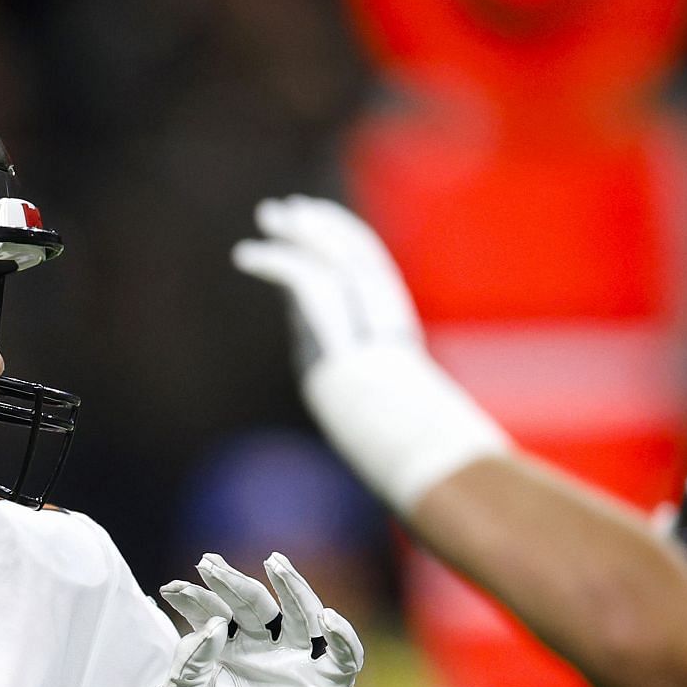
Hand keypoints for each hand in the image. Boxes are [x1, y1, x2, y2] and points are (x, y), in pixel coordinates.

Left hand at [161, 553, 383, 686]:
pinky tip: (328, 620)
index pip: (212, 612)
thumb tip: (212, 626)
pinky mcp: (324, 686)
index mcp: (226, 648)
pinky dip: (342, 637)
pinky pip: (342, 656)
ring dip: (293, 588)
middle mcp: (261, 648)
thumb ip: (191, 661)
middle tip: (212, 564)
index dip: (194, 598)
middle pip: (255, 604)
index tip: (172, 587)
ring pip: (301, 616)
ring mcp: (294, 664)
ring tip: (276, 565)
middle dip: (234, 582)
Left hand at [229, 196, 507, 511]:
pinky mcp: (342, 352)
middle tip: (291, 209)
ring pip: (340, 265)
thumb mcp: (408, 453)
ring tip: (270, 215)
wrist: (438, 474)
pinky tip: (247, 255)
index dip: (344, 259)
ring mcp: (368, 342)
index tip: (318, 240)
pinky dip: (279, 263)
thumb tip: (391, 467)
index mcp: (402, 356)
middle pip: (361, 264)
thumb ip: (391, 440)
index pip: (370, 291)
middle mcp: (389, 338)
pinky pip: (312, 289)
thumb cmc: (434, 477)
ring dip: (302, 235)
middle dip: (326, 231)